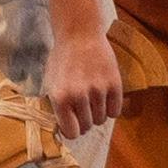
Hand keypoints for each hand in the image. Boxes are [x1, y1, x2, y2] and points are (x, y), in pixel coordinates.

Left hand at [43, 17, 126, 140]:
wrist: (79, 35)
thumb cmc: (62, 60)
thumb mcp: (51, 82)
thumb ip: (57, 106)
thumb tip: (64, 129)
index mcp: (59, 97)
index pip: (71, 132)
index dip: (73, 130)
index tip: (73, 125)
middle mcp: (79, 96)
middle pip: (88, 127)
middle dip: (85, 121)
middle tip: (82, 108)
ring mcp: (98, 91)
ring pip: (102, 120)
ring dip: (98, 113)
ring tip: (92, 98)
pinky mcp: (115, 85)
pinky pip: (116, 111)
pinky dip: (111, 108)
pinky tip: (104, 96)